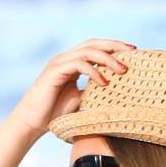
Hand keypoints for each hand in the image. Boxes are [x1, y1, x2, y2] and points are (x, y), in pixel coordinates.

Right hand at [11, 39, 137, 135]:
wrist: (32, 123)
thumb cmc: (55, 114)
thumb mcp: (81, 100)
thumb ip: (93, 91)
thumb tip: (115, 91)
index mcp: (72, 62)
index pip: (95, 48)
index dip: (113, 47)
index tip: (132, 52)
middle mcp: (65, 58)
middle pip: (94, 43)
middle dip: (115, 46)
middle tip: (133, 51)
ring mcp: (59, 63)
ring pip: (88, 51)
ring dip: (108, 59)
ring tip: (122, 70)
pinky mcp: (55, 71)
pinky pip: (79, 64)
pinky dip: (94, 71)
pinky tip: (105, 82)